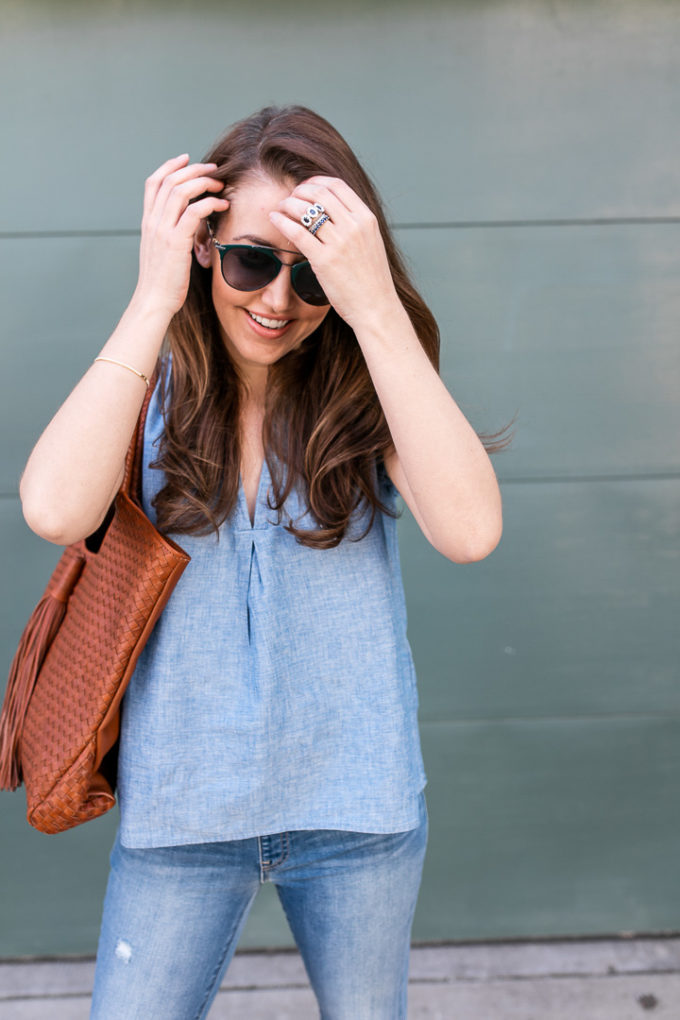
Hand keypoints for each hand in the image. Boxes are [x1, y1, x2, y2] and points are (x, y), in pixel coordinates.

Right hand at [132, 154, 228, 318]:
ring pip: (181, 190)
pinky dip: (210, 202)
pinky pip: (193, 211)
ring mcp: (162, 230)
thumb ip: (171, 233)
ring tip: (220, 184)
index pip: (154, 182)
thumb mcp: (163, 251)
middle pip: (170, 180)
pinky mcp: (176, 242)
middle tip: (214, 170)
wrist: (154, 301)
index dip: (170, 165)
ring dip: (203, 182)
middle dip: (194, 169)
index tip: (187, 158)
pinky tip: (222, 205)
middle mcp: (153, 221)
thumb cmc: (163, 281)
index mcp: (148, 221)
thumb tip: (187, 225)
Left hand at [268, 176, 399, 331]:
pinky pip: (297, 232)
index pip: (337, 186)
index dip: (316, 182)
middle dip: (300, 191)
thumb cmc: (372, 281)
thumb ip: (355, 226)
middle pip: (319, 193)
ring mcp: (339, 242)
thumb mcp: (371, 244)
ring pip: (306, 209)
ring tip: (280, 208)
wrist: (376, 308)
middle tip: (289, 197)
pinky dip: (282, 221)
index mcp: (366, 219)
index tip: (305, 188)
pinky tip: (274, 220)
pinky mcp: (324, 260)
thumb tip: (333, 214)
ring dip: (288, 204)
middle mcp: (354, 226)